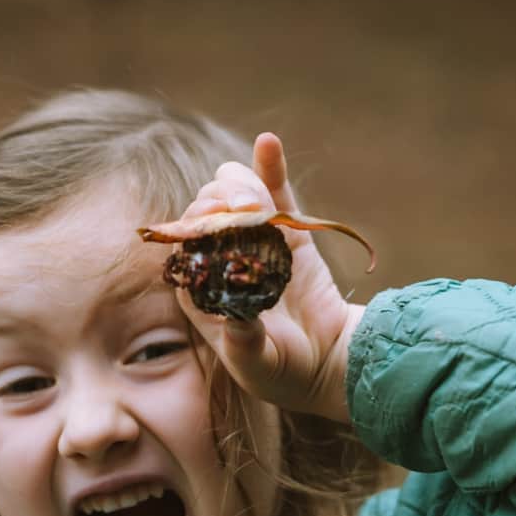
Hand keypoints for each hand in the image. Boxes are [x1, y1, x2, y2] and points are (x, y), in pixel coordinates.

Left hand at [177, 132, 362, 423]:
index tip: (217, 226)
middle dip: (219, 204)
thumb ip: (245, 343)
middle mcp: (221, 258)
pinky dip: (269, 166)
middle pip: (206, 211)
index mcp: (201, 289)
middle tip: (247, 214)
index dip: (196, 228)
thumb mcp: (258, 365)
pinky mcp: (288, 233)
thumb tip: (238, 322)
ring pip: (234, 195)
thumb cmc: (284, 372)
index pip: (186, 243)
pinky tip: (267, 142)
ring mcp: (254, 240)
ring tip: (257, 201)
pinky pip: (275, 192)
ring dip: (241, 187)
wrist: (329, 364)